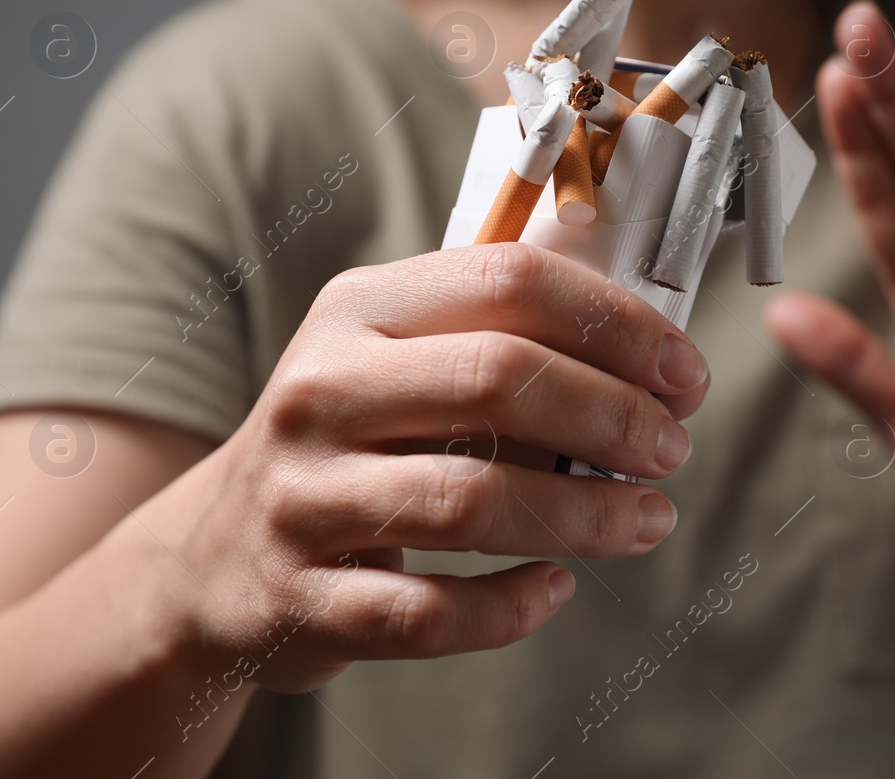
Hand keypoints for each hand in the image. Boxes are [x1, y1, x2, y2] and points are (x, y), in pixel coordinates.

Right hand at [143, 244, 707, 692]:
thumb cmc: (347, 444)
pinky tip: (555, 588)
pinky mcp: (297, 599)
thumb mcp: (397, 359)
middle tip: (672, 448)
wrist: (211, 555)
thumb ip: (504, 340)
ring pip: (472, 500)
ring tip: (648, 518)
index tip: (682, 370)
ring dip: (585, 514)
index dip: (616, 322)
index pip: (508, 280)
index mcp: (359, 310)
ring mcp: (301, 497)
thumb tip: (654, 357)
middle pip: (499, 379)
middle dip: (613, 414)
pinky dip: (511, 607)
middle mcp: (321, 390)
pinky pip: (429, 613)